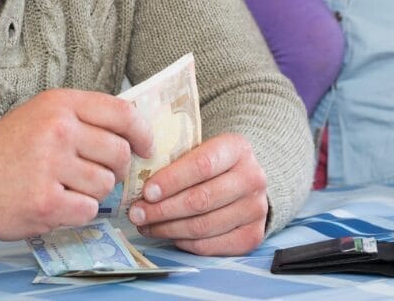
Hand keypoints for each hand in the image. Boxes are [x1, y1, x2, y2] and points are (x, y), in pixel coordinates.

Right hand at [0, 89, 152, 240]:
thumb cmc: (12, 148)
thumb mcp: (45, 114)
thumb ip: (85, 117)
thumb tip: (133, 130)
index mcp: (61, 104)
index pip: (123, 113)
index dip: (142, 133)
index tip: (145, 147)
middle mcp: (58, 130)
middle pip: (119, 153)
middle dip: (116, 169)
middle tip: (98, 173)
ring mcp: (51, 166)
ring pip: (106, 185)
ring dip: (93, 192)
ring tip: (68, 186)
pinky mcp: (46, 201)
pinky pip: (88, 210)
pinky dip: (79, 211)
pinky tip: (58, 202)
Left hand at [126, 132, 268, 255]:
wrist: (246, 181)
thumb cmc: (213, 164)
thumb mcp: (200, 149)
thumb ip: (176, 160)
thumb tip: (139, 183)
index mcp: (237, 148)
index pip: (202, 165)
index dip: (171, 180)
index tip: (146, 192)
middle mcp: (252, 178)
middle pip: (201, 199)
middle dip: (163, 209)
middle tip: (138, 213)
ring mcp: (255, 209)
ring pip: (204, 226)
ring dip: (169, 229)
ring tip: (147, 226)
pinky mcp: (253, 235)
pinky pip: (211, 246)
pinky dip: (185, 243)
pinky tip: (168, 235)